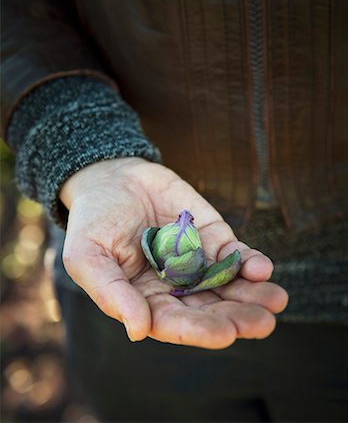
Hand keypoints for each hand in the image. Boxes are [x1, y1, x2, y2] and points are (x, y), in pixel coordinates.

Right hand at [60, 157, 287, 348]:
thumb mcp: (87, 256)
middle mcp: (175, 287)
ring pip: (228, 286)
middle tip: (262, 323)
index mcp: (146, 300)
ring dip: (253, 295)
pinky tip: (261, 268)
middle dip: (237, 317)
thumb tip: (139, 331)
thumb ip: (111, 293)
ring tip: (275, 301)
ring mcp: (196, 261)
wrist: (111, 178)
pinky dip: (250, 262)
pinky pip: (233, 254)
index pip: (175, 323)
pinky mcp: (210, 236)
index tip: (225, 333)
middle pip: (210, 309)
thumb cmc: (93, 220)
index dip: (199, 330)